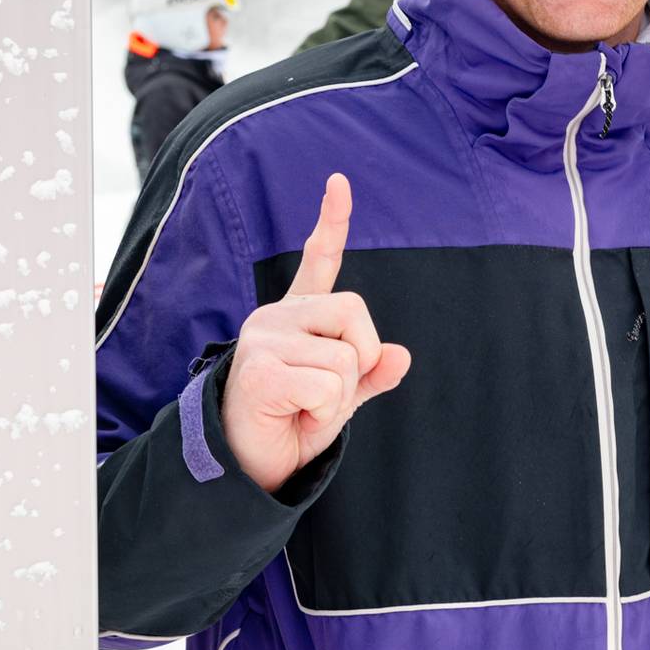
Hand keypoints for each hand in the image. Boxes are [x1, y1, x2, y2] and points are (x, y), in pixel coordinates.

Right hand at [220, 174, 411, 493]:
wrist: (247, 468)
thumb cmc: (291, 426)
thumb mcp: (340, 399)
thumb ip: (370, 374)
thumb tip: (402, 355)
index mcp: (297, 317)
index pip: (317, 259)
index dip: (331, 221)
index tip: (339, 181)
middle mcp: (276, 317)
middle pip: (354, 312)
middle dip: (361, 358)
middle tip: (327, 392)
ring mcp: (263, 338)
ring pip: (346, 357)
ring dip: (339, 397)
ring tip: (304, 408)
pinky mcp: (259, 367)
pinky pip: (328, 385)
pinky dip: (325, 411)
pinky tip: (294, 415)